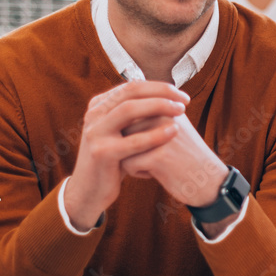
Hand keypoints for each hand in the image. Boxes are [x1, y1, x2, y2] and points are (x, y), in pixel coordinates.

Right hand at [64, 81, 186, 230]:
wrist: (91, 189)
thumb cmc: (115, 158)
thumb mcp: (122, 131)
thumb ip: (137, 113)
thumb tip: (169, 92)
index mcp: (99, 105)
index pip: (132, 86)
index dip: (159, 87)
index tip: (181, 94)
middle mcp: (94, 115)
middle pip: (131, 92)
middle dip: (161, 92)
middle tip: (185, 100)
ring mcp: (95, 133)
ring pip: (129, 110)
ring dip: (159, 106)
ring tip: (181, 111)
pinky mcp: (101, 153)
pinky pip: (133, 141)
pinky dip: (155, 134)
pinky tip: (174, 131)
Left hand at [120, 111, 228, 207]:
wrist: (208, 180)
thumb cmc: (185, 154)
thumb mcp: (173, 125)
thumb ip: (150, 111)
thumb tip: (121, 102)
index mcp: (166, 105)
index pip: (130, 114)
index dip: (137, 133)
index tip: (159, 140)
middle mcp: (164, 115)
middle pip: (123, 130)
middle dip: (132, 145)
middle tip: (158, 152)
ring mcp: (161, 135)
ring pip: (122, 146)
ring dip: (133, 158)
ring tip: (158, 161)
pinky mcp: (158, 157)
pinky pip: (128, 165)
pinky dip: (138, 172)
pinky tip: (158, 172)